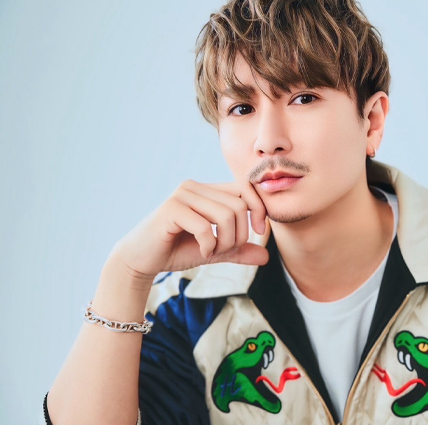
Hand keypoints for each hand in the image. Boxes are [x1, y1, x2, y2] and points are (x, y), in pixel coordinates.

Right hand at [108, 179, 268, 282]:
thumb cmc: (177, 251)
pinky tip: (201, 252)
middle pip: (240, 205)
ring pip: (227, 215)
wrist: (142, 260)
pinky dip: (210, 246)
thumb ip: (239, 251)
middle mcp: (196, 186)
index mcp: (208, 190)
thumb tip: (266, 257)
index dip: (259, 208)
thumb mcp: (216, 251)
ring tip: (212, 252)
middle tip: (224, 251)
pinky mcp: (171, 208)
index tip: (259, 232)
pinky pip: (206, 227)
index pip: (246, 186)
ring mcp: (183, 195)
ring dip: (226, 242)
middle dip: (240, 235)